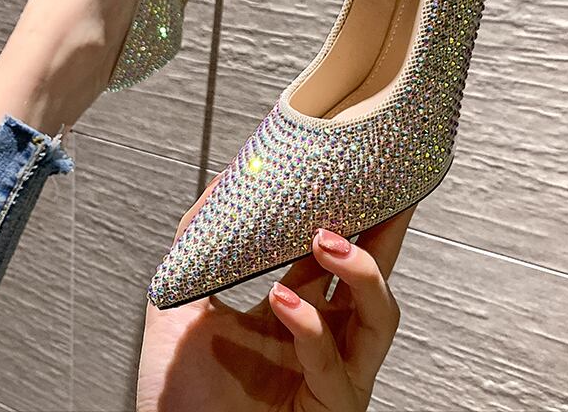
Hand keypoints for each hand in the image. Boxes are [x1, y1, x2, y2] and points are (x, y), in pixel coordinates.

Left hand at [136, 179, 411, 411]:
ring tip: (325, 240)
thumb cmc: (180, 398)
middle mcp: (322, 341)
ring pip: (378, 318)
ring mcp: (331, 375)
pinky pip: (332, 365)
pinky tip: (285, 300)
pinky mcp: (329, 408)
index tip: (356, 179)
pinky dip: (311, 328)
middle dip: (387, 234)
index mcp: (294, 315)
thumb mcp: (181, 305)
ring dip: (359, 272)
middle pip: (374, 279)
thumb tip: (220, 186)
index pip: (334, 260)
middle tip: (385, 192)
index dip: (351, 220)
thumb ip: (197, 246)